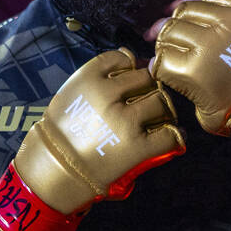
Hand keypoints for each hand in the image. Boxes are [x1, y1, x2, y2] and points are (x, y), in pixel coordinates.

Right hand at [0, 48, 183, 230]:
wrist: (54, 171)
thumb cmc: (64, 131)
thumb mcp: (73, 91)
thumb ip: (100, 74)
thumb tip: (133, 59)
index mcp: (90, 78)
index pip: (125, 58)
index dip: (131, 69)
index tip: (129, 83)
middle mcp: (108, 95)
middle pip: (147, 78)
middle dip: (148, 89)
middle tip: (145, 104)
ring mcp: (125, 121)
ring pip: (162, 101)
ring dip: (164, 110)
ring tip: (158, 120)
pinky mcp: (138, 147)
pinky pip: (171, 133)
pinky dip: (175, 136)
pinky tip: (171, 138)